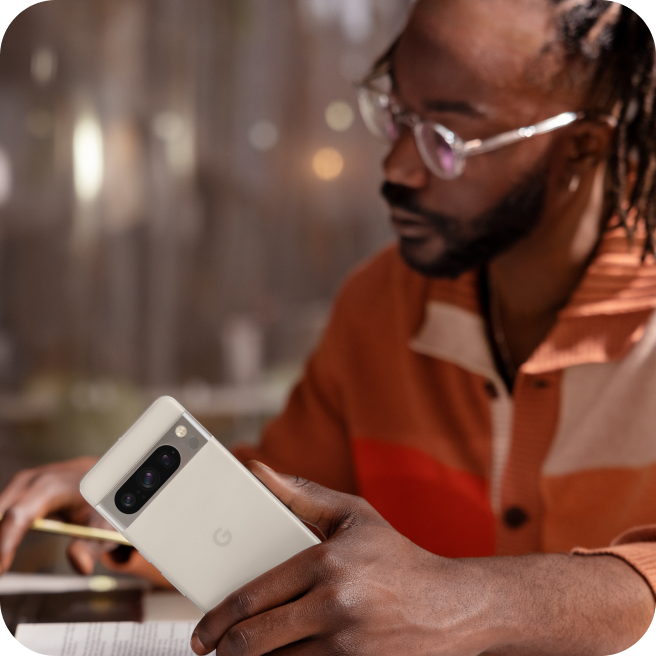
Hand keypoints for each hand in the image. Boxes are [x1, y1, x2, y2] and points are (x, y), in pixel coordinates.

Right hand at [0, 457, 111, 574]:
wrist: (99, 476)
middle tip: (2, 575)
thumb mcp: (103, 523)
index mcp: (51, 486)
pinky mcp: (14, 492)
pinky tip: (2, 556)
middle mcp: (29, 481)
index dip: (4, 543)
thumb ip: (91, 546)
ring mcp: (19, 485)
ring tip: (3, 565)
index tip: (1, 572)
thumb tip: (81, 567)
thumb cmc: (100, 502)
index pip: (18, 515)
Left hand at [191, 462, 654, 655]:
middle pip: (254, 640)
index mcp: (326, 563)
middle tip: (211, 647)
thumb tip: (258, 472)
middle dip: (224, 649)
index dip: (218, 618)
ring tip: (245, 650)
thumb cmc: (396, 555)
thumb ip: (302, 494)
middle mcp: (333, 606)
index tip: (204, 629)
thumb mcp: (353, 514)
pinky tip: (282, 653)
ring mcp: (346, 645)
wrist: (451, 605)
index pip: (253, 597)